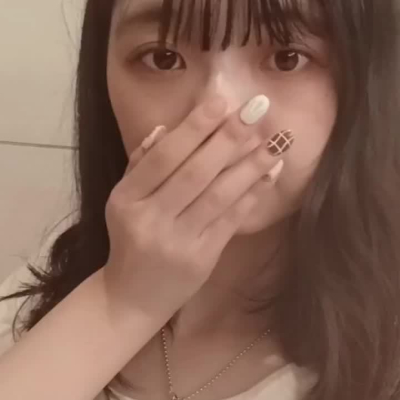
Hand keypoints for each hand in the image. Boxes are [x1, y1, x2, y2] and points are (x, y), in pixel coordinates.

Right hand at [102, 93, 292, 323]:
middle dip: (228, 139)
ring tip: (276, 139)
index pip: (163, 157)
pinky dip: (253, 194)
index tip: (221, 101)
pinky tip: (271, 173)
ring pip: (218, 196)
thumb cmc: (130, 240)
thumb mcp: (123, 201)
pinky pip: (231, 220)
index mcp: (126, 199)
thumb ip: (141, 164)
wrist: (131, 299)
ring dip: (251, 165)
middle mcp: (150, 219)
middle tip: (257, 109)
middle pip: (194, 173)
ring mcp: (177, 242)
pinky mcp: (201, 260)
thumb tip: (165, 128)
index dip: (194, 128)